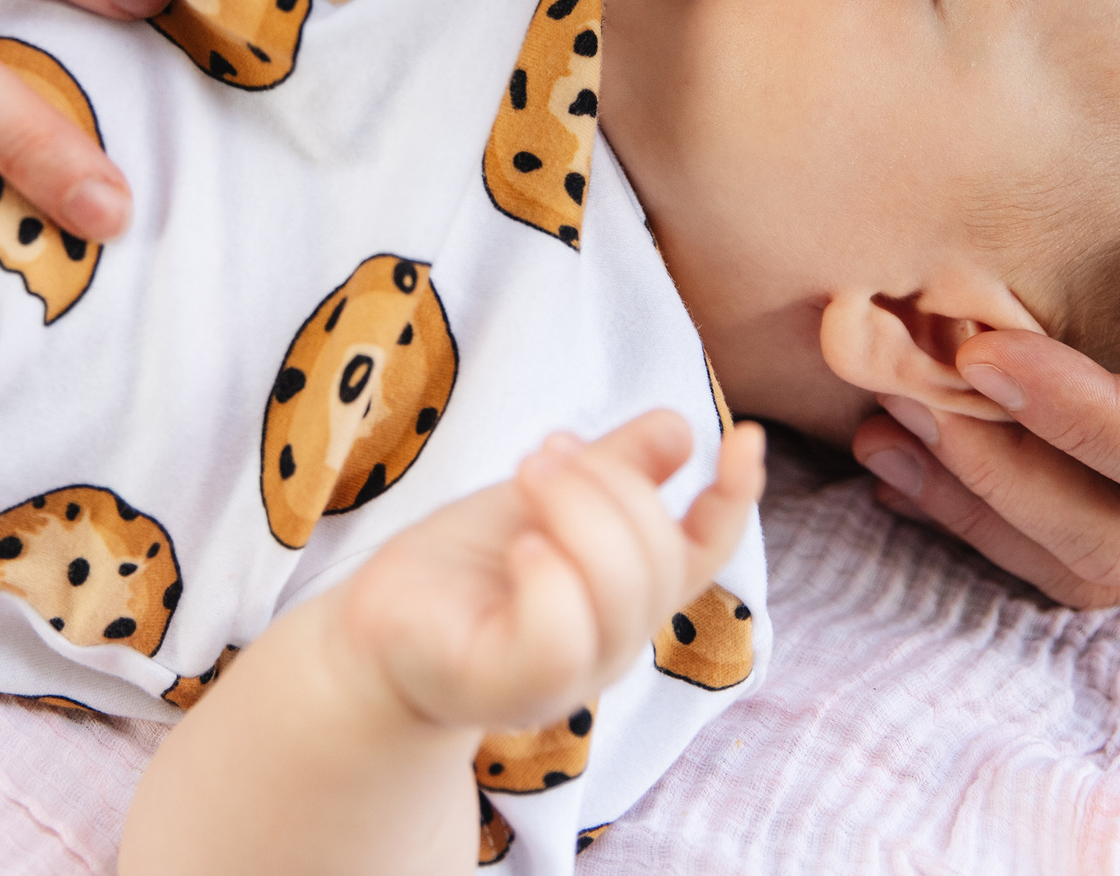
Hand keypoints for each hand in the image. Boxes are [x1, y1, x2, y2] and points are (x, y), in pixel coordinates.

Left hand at [340, 412, 764, 732]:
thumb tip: (682, 429)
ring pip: (620, 587)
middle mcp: (613, 644)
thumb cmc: (464, 565)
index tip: (743, 436)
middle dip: (608, 481)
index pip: (703, 552)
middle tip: (541, 452)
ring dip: (576, 508)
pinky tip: (519, 549)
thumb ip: (613, 468)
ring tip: (526, 475)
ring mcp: (568, 677)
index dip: (736, 498)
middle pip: (659, 555)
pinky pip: (561, 632)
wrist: (375, 628)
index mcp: (628, 597)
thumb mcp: (541, 497)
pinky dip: (549, 573)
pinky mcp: (509, 690)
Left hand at [851, 177, 1119, 605]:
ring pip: (1089, 567)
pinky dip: (991, 518)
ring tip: (878, 426)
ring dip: (974, 508)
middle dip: (994, 471)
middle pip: (1118, 541)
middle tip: (897, 382)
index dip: (1080, 417)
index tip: (984, 349)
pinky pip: (1085, 553)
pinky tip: (913, 463)